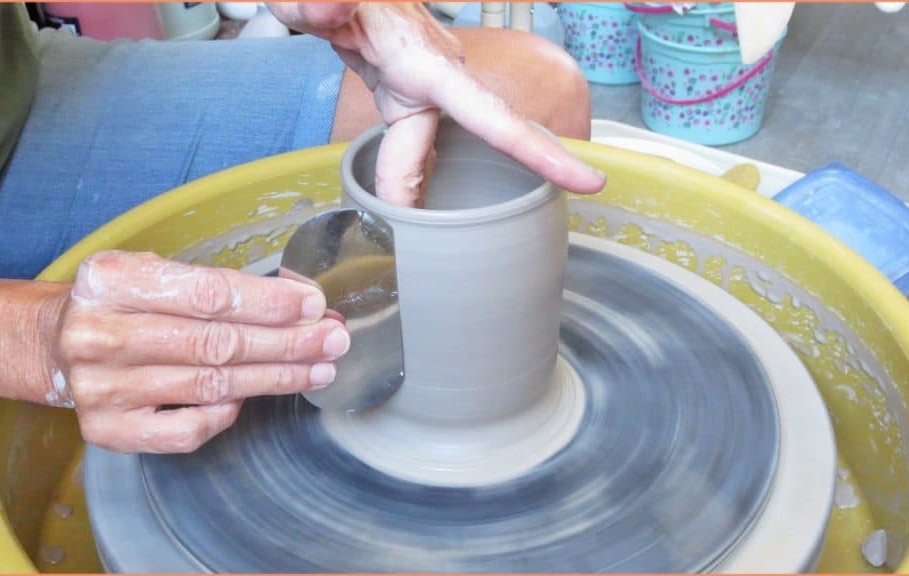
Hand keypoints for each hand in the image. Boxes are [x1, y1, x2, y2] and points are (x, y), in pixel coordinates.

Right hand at [48, 251, 348, 452]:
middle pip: (216, 343)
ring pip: (211, 386)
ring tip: (317, 367)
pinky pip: (188, 429)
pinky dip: (227, 414)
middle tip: (333, 340)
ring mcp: (102, 388)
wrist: (54, 342)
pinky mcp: (107, 431)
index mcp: (111, 281)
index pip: (208, 294)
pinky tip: (252, 397)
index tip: (314, 304)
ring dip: (275, 377)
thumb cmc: (122, 303)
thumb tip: (302, 304)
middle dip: (287, 342)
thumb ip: (217, 285)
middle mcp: (100, 335)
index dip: (269, 302)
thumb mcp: (154, 272)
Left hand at [269, 2, 605, 206]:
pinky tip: (397, 193)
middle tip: (405, 232)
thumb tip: (331, 1)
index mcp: (425, 63)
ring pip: (440, 150)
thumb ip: (318, 3)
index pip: (494, 116)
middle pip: (469, 151)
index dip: (542, 152)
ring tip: (394, 218)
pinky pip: (422, 141)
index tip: (590, 181)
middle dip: (444, 189)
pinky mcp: (414, 91)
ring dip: (420, 183)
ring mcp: (431, 85)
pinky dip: (411, 171)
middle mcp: (442, 76)